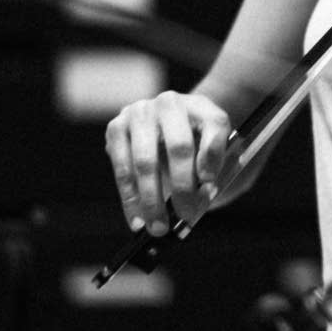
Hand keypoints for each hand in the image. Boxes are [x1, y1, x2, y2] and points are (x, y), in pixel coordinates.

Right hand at [103, 90, 231, 235]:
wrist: (166, 125)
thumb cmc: (195, 144)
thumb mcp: (213, 151)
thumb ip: (213, 168)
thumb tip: (202, 192)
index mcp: (202, 105)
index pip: (215, 125)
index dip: (214, 154)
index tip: (209, 182)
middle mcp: (170, 103)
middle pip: (179, 146)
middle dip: (183, 187)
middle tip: (185, 216)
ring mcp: (140, 112)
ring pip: (145, 162)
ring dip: (151, 200)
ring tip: (158, 227)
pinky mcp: (116, 127)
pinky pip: (122, 168)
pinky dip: (130, 199)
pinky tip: (137, 220)